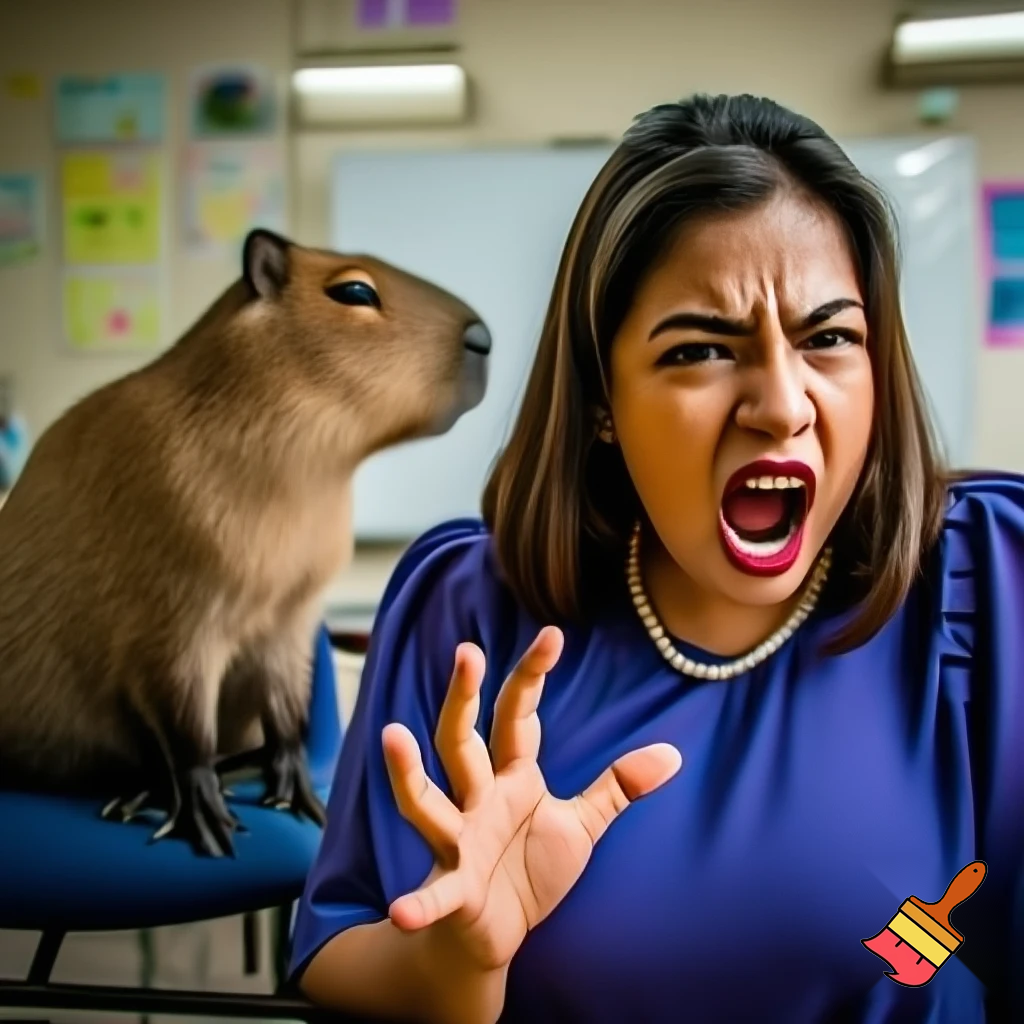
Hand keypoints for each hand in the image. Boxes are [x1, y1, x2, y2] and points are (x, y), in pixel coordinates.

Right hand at [381, 626, 681, 970]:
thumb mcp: (580, 825)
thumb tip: (673, 754)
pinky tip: (403, 912)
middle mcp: (477, 799)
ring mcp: (460, 842)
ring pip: (426, 801)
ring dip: (408, 772)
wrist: (493, 935)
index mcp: (511, 777)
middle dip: (463, 698)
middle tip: (468, 652)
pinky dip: (421, 903)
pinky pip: (437, 893)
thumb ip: (617, 787)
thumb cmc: (529, 869)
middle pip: (461, 741)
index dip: (531, 676)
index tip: (551, 635)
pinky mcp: (456, 891)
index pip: (517, 716)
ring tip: (393, 735)